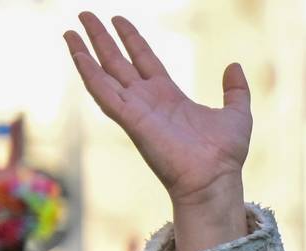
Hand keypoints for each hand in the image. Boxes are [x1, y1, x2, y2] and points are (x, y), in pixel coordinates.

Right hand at [66, 13, 252, 250]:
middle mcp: (147, 100)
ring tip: (69, 31)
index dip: (131, 39)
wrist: (215, 179)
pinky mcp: (130, 119)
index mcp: (168, 96)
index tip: (118, 20)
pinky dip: (89, 73)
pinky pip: (103, 92)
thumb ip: (235, 90)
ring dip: (85, 52)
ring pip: (104, 74)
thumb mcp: (236, 113)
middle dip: (101, 38)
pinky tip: (78, 55)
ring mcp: (136, 109)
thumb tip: (234, 66)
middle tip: (85, 14)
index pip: (144, 59)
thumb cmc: (224, 154)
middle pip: (118, 61)